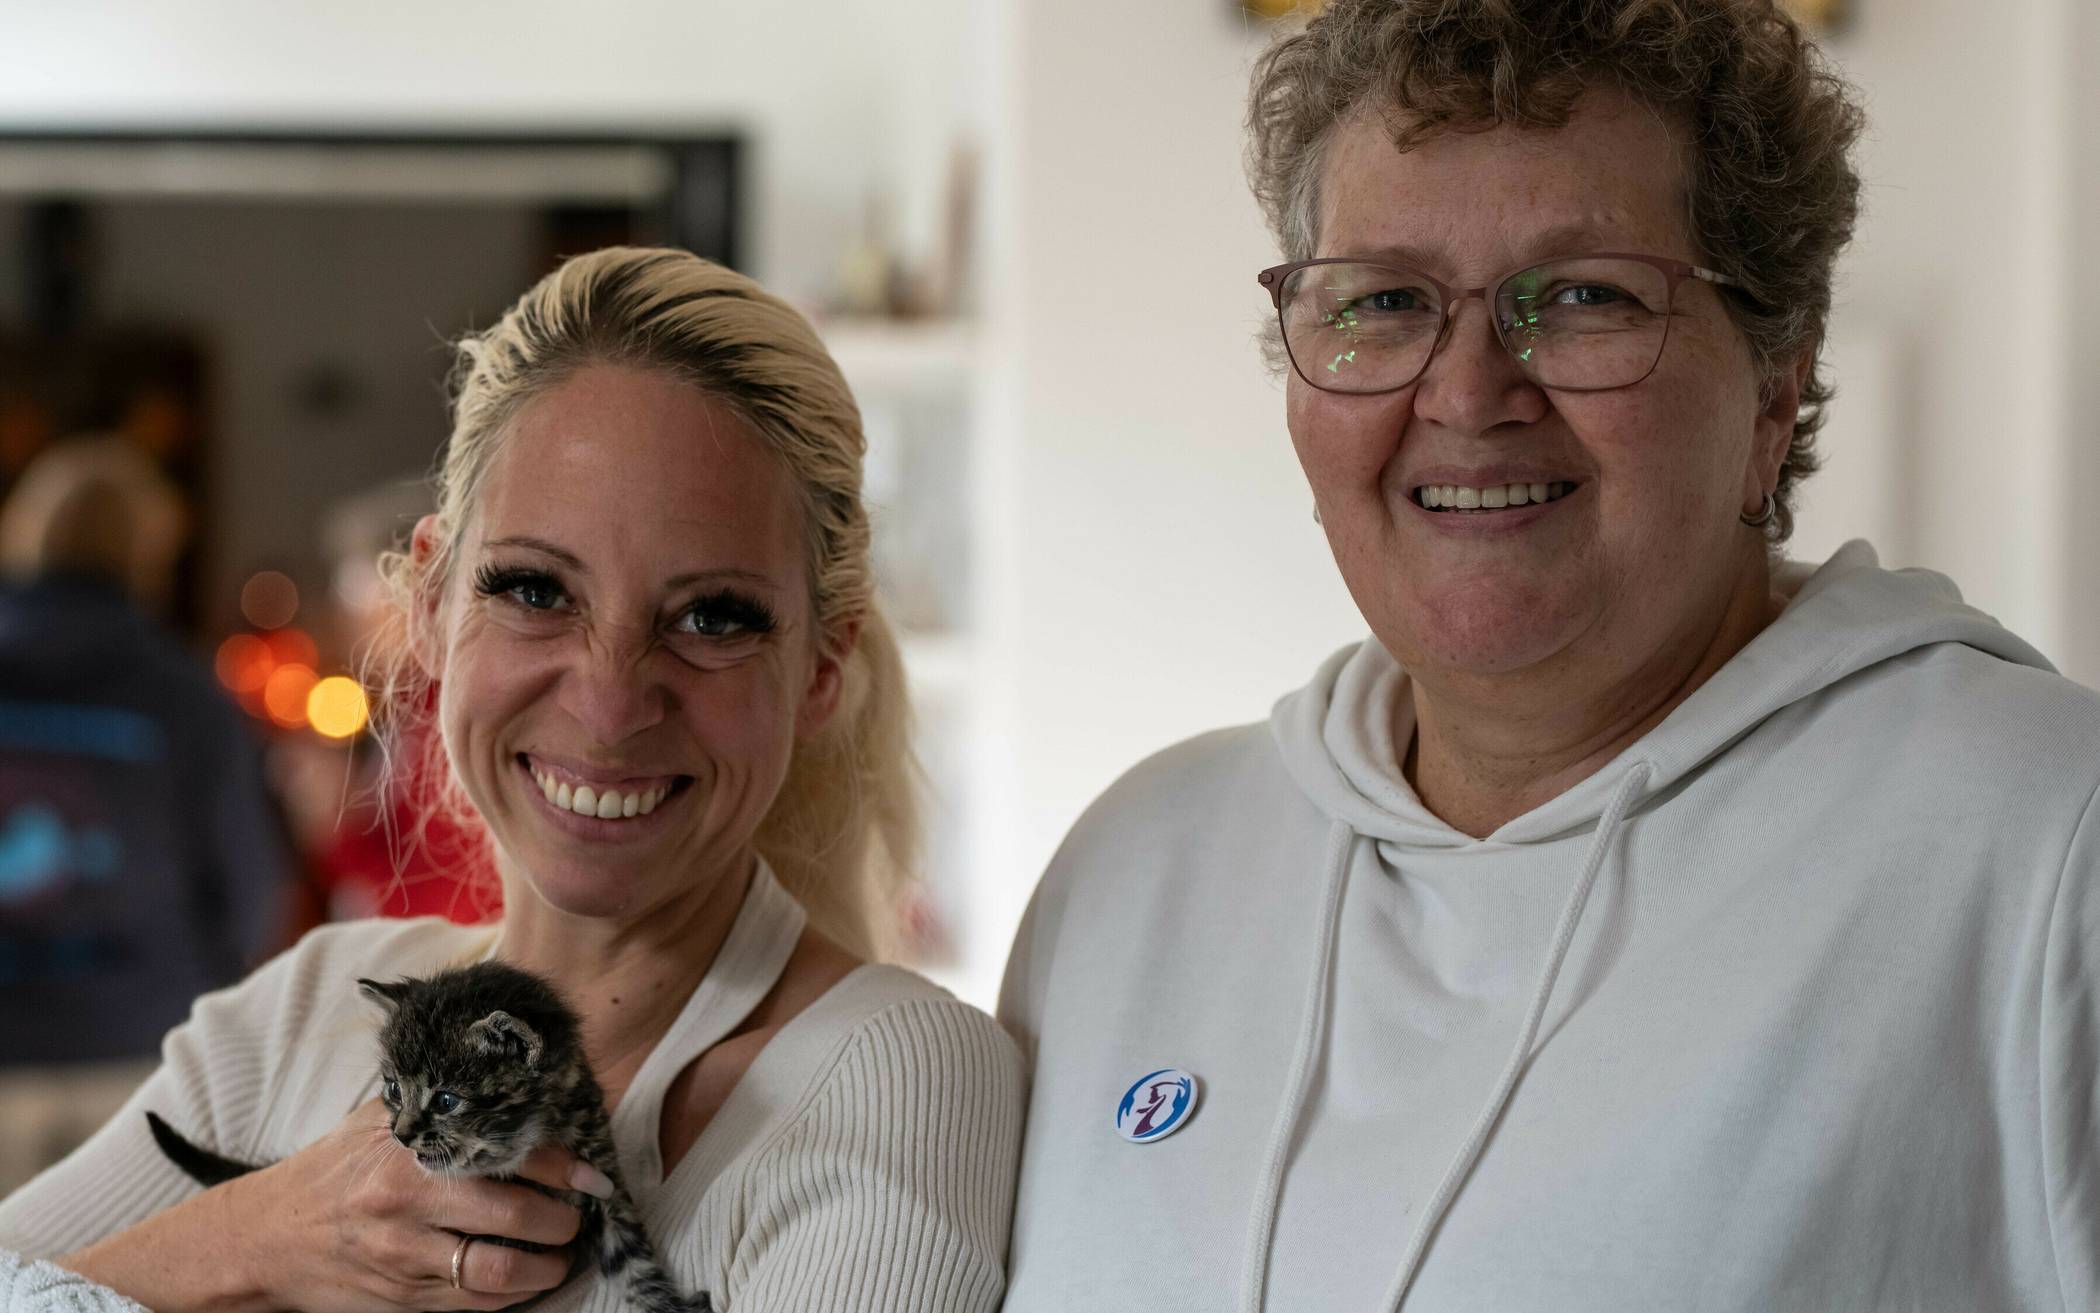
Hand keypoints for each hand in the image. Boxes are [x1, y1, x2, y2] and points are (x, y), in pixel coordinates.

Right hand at [233, 1098, 596, 1312]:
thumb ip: (443, 1105)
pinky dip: (513, 1295)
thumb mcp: (382, 1122)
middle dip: (564, 1219)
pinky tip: (526, 1277)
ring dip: (548, 1266)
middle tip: (581, 1213)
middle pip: (515, 1216)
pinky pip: (474, 1305)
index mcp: (410, 1152)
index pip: (509, 1153)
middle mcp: (407, 1205)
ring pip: (500, 1271)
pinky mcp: (402, 1301)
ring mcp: (404, 1259)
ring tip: (562, 1252)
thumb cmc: (335, 1170)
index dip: (563, 1165)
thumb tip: (520, 1085)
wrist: (264, 1237)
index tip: (590, 1172)